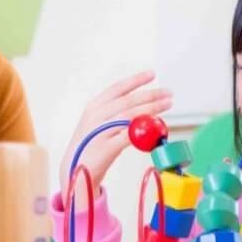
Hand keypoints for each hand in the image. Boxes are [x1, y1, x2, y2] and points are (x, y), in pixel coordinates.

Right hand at [60, 71, 171, 209]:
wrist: (74, 168)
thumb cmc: (89, 145)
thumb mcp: (97, 123)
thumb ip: (115, 113)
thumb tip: (143, 105)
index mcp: (94, 107)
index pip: (117, 89)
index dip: (136, 80)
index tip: (152, 74)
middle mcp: (95, 116)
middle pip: (128, 101)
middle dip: (150, 95)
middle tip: (168, 93)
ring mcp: (99, 132)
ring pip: (130, 116)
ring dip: (152, 109)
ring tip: (166, 105)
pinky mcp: (105, 148)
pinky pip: (129, 136)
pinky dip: (144, 131)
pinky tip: (156, 129)